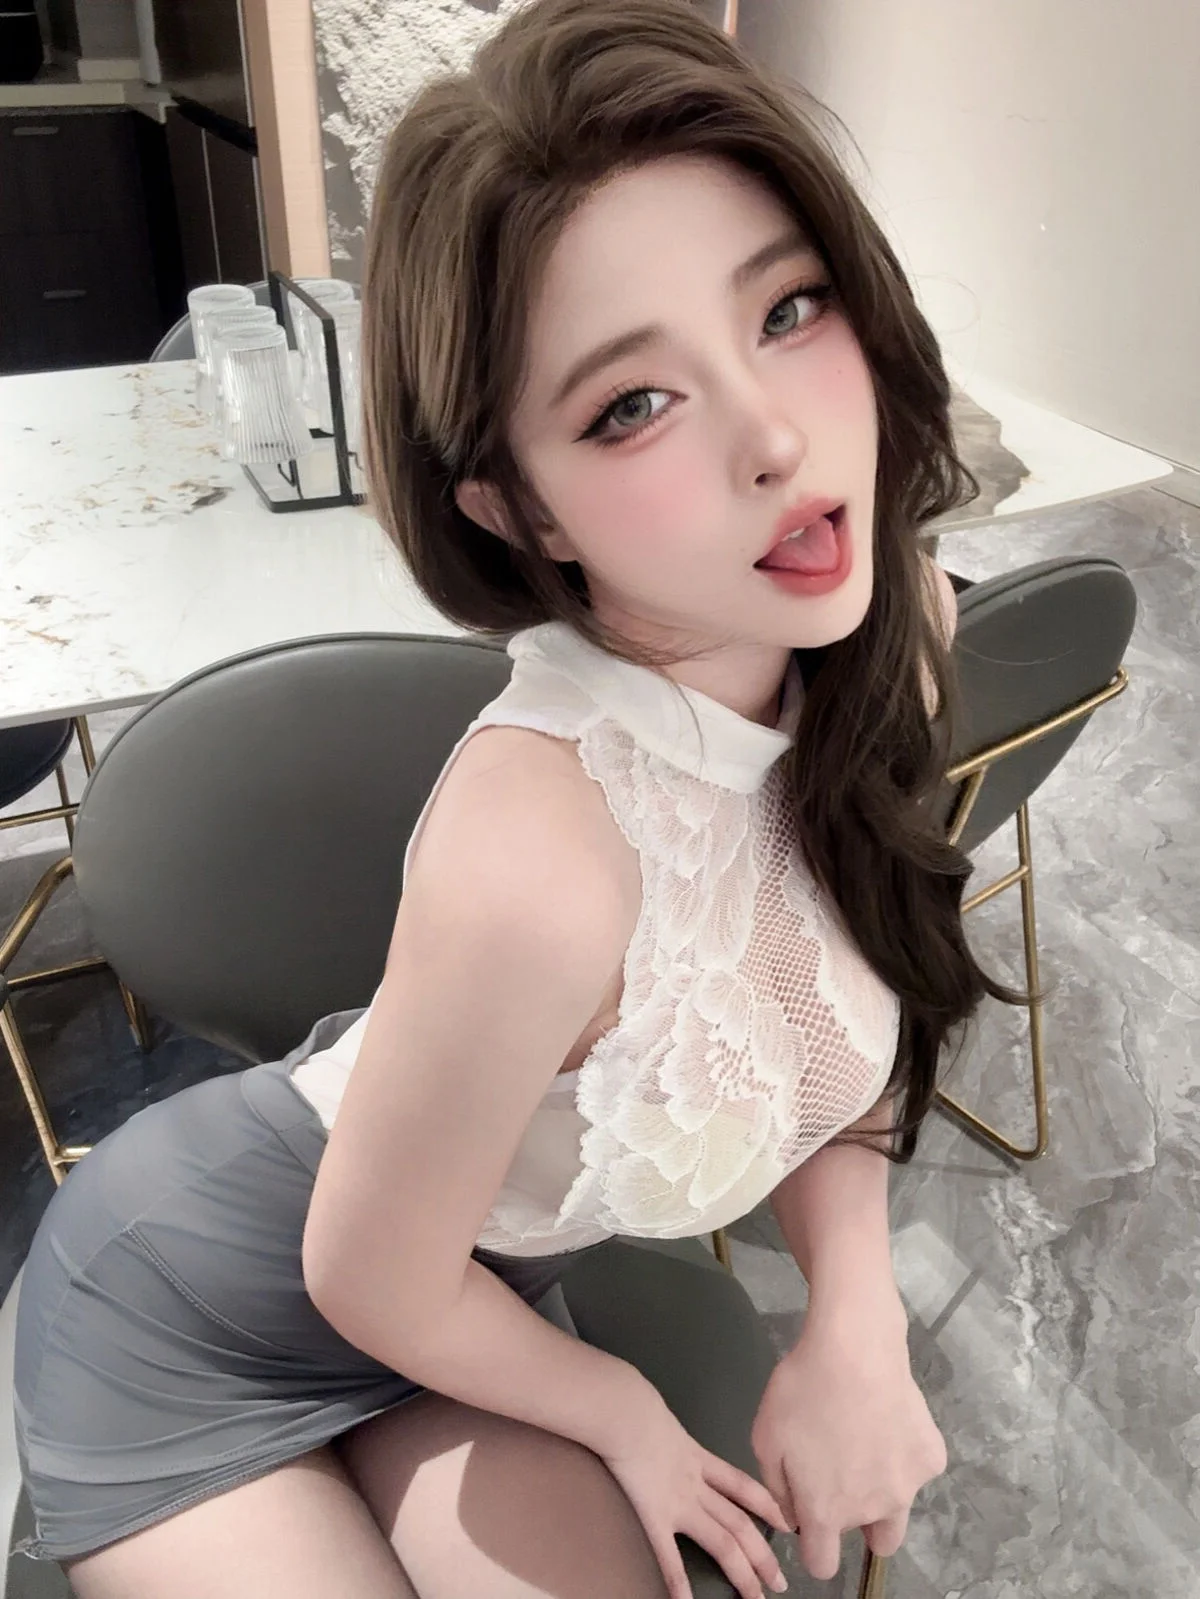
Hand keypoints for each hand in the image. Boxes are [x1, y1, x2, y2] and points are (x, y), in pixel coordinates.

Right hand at [599, 1389, 792, 1598]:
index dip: (769, 1507)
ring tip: (757, 1597)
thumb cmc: (632, 1405)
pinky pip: (670, 1555)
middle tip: (779, 1582)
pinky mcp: (655, 1515)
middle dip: (763, 1555)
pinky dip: (680, 1582)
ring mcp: (678, 1502)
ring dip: (742, 1573)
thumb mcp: (657, 1416)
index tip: (787, 1526)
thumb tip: (659, 1434)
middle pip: (740, 1523)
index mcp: (698, 1459)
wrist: (622, 1409)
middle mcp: (696, 1485)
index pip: (744, 1488)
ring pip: (722, 1542)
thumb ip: (664, 1434)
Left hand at [750, 1303, 946, 1580]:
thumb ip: (778, 1489)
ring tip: (866, 1441)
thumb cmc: (802, 1389)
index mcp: (827, 1511)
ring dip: (884, 1492)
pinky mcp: (932, 1458)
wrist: (854, 1347)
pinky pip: (915, 1470)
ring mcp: (909, 1486)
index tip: (812, 1523)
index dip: (815, 1548)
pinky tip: (887, 1418)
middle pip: (873, 1541)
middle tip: (844, 1475)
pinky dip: (903, 1454)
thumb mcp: (765, 1438)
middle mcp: (873, 1510)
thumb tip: (796, 1515)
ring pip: (898, 1509)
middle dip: (858, 1521)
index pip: (823, 1564)